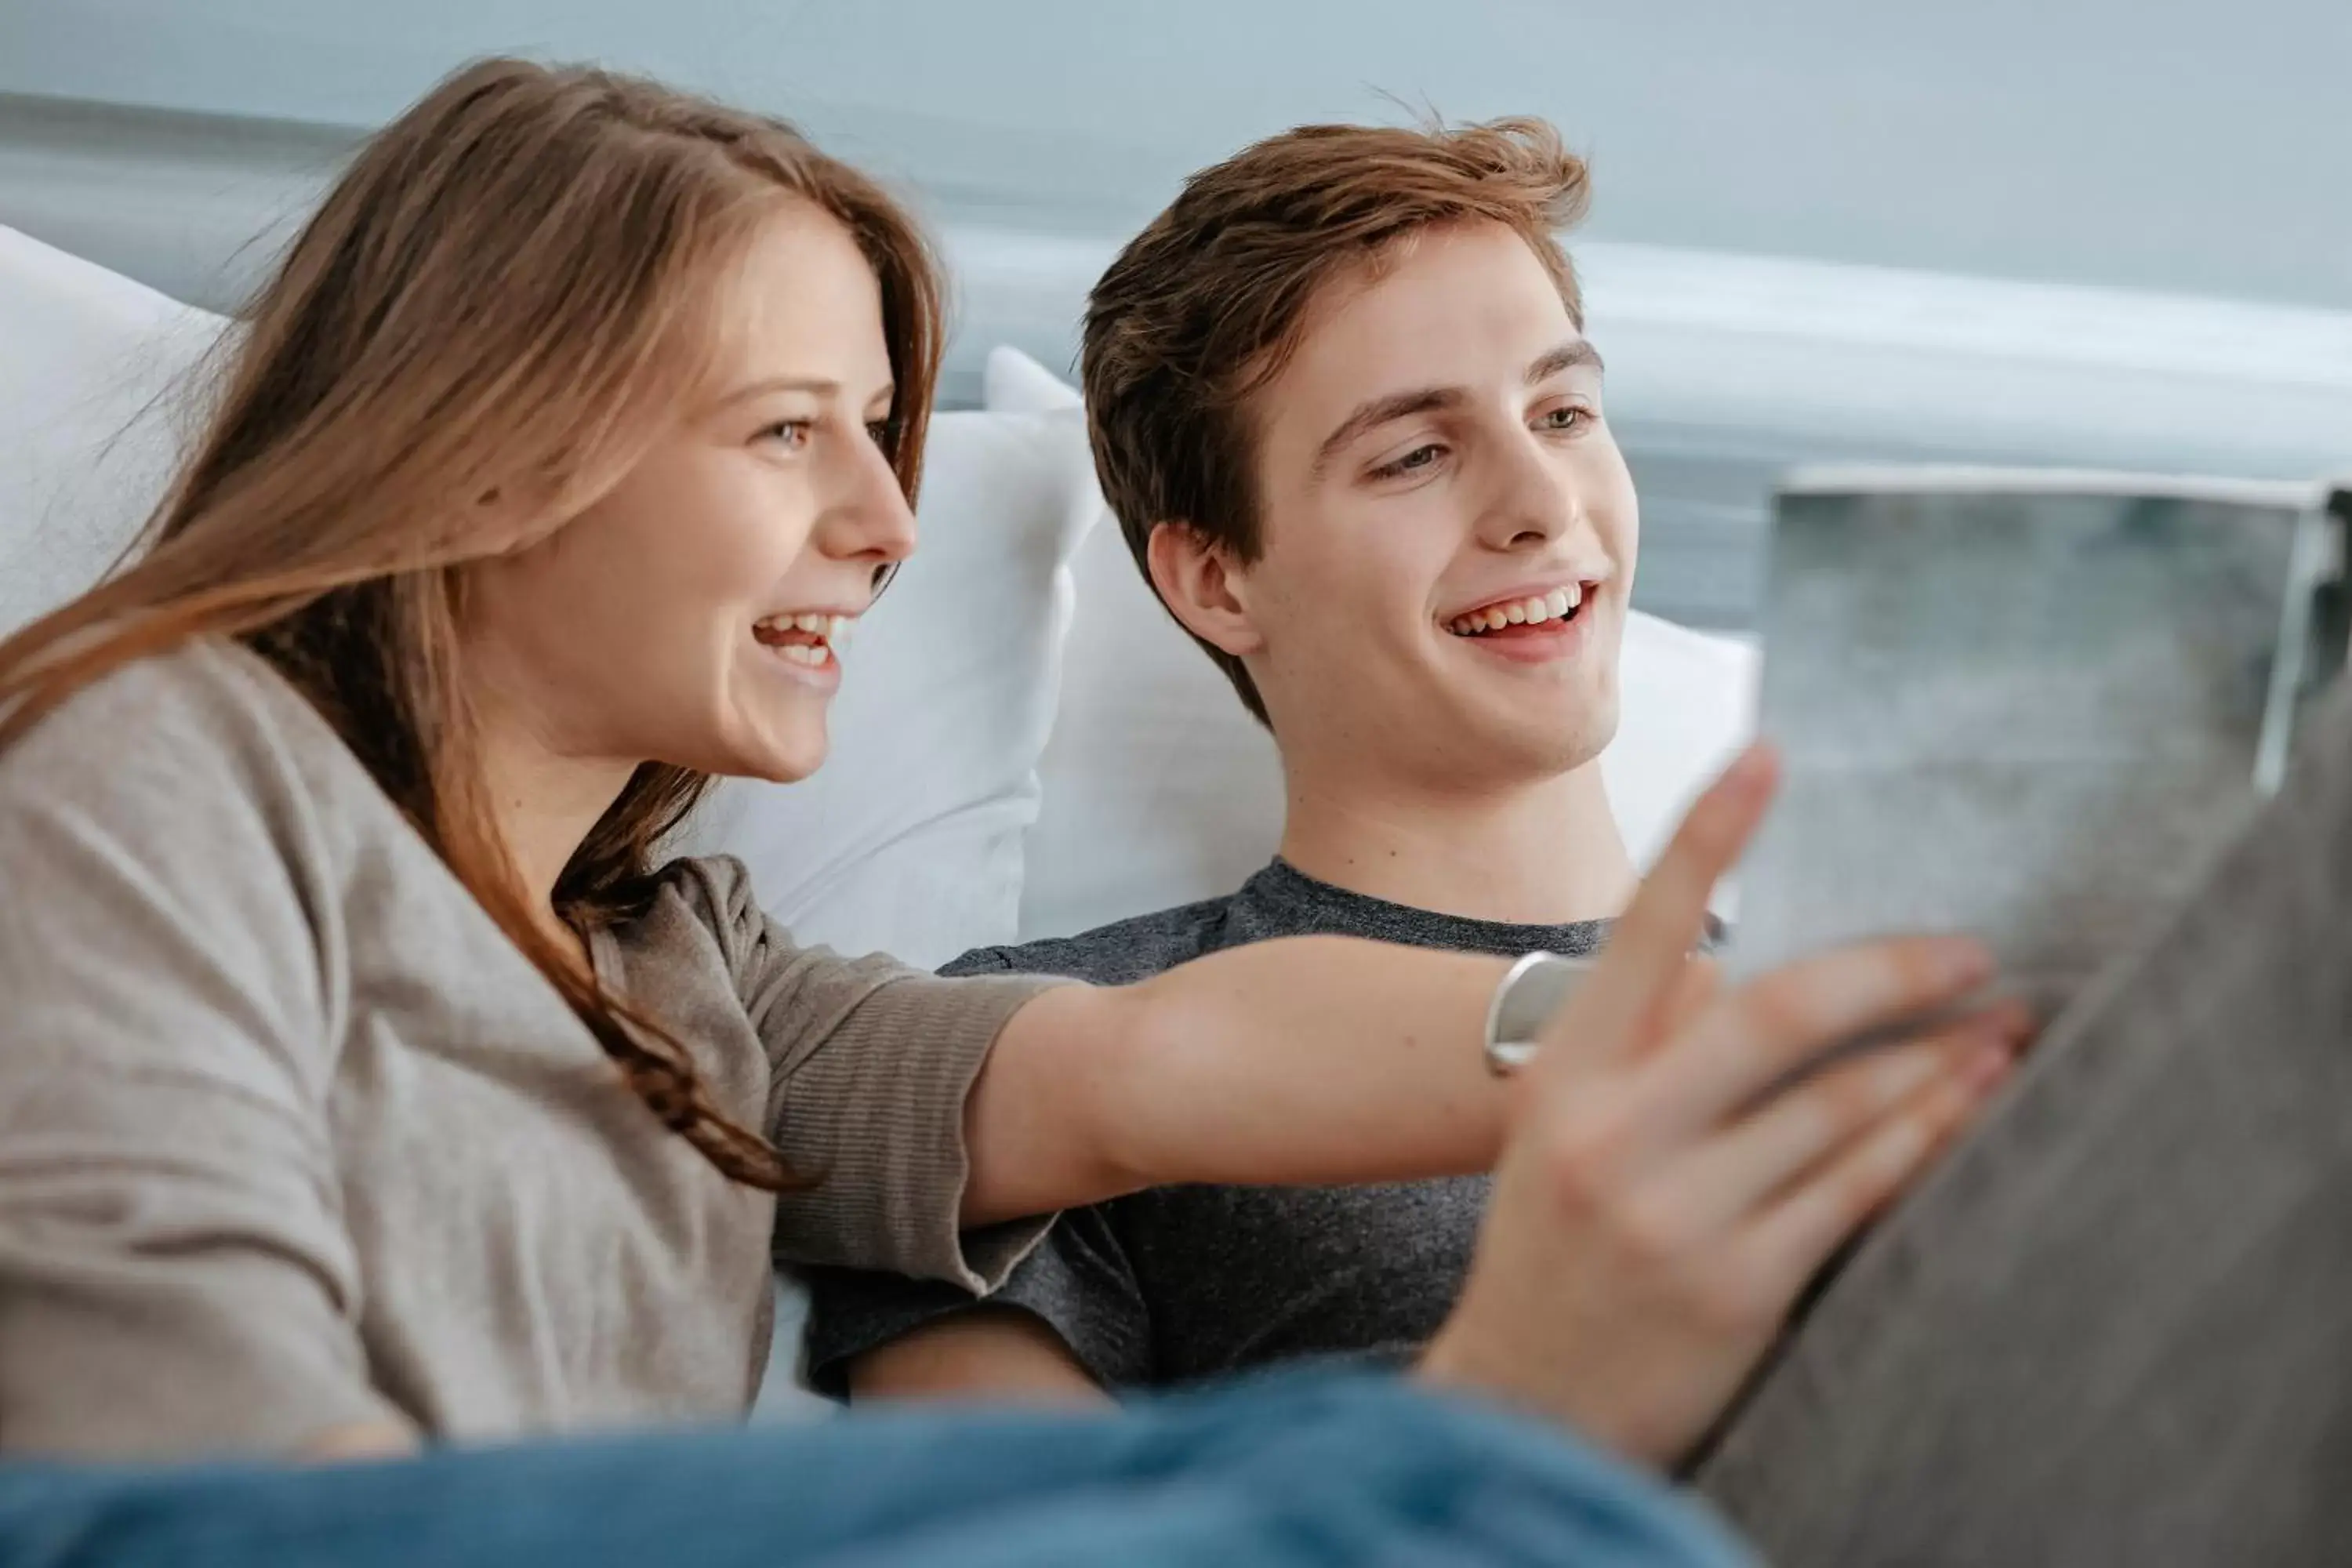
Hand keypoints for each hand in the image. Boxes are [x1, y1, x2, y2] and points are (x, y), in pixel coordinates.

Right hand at [1418, 744, 2031, 1466]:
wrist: (1519, 1404)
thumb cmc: (1551, 1249)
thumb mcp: (1561, 1132)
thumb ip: (1639, 1049)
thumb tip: (1746, 970)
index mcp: (1566, 1075)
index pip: (1645, 931)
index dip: (1709, 837)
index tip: (1768, 755)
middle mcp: (1615, 1133)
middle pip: (1778, 1012)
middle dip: (1892, 968)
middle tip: (1969, 947)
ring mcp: (1675, 1213)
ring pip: (1838, 1104)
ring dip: (1938, 1057)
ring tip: (2003, 1026)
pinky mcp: (1735, 1286)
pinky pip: (1855, 1192)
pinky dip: (1924, 1138)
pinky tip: (1968, 1106)